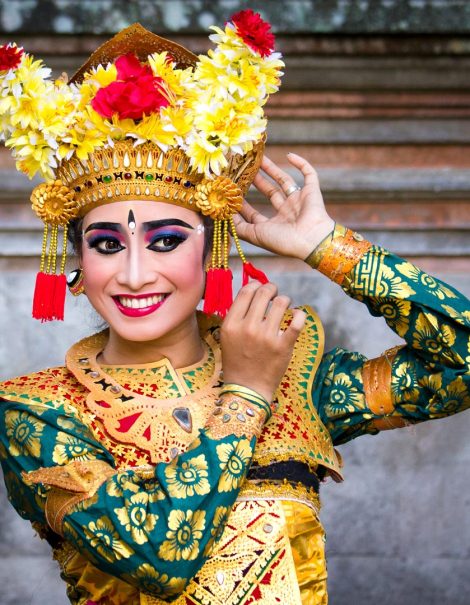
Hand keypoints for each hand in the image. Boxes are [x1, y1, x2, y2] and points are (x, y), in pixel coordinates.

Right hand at [220, 281, 305, 402]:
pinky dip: (300, 314)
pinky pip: (297, 320)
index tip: (261, 288)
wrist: (247, 389)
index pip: (246, 291)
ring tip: (285, 306)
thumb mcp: (227, 336)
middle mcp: (248, 327)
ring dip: (285, 300)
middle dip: (272, 289)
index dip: (256, 285)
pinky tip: (297, 316)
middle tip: (275, 295)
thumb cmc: (237, 361)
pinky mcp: (283, 346)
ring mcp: (267, 337)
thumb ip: (237, 315)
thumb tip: (253, 292)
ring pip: (281, 302)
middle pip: (264, 292)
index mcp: (232, 324)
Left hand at [232, 153, 333, 259]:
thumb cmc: (283, 241)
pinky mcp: (312, 192)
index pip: (254, 213)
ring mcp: (299, 202)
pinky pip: (308, 174)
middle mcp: (286, 213)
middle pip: (269, 192)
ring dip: (272, 169)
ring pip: (284, 180)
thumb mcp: (255, 236)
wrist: (311, 240)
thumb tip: (224, 216)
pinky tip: (289, 155)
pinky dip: (301, 164)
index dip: (242, 203)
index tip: (230, 192)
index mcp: (273, 226)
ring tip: (259, 158)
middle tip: (243, 169)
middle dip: (256, 181)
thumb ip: (239, 227)